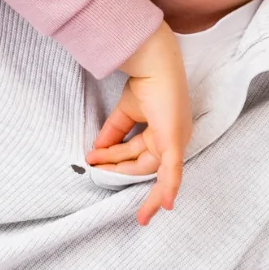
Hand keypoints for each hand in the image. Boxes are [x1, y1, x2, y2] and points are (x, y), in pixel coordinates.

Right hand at [88, 22, 189, 225]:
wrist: (155, 64)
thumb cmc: (146, 82)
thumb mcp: (126, 111)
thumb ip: (114, 131)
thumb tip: (97, 150)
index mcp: (165, 132)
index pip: (139, 153)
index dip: (116, 159)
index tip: (96, 162)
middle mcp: (173, 139)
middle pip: (140, 162)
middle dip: (114, 165)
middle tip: (92, 165)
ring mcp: (176, 141)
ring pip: (146, 168)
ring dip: (118, 167)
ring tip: (95, 165)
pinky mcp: (174, 141)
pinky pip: (172, 170)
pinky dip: (169, 188)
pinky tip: (165, 206)